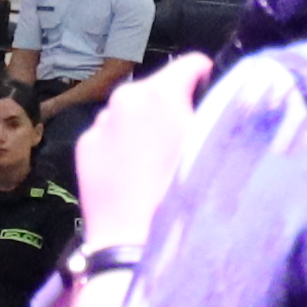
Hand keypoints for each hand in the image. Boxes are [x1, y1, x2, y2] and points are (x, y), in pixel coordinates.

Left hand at [67, 53, 226, 262]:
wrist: (132, 243)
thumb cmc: (180, 197)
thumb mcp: (214, 149)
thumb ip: (217, 115)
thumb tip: (221, 101)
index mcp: (159, 92)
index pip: (192, 63)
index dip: (209, 76)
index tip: (214, 92)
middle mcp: (124, 98)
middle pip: (158, 86)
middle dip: (174, 103)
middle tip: (188, 136)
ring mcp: (101, 122)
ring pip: (132, 110)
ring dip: (147, 123)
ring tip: (160, 159)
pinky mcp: (85, 146)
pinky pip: (111, 133)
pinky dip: (124, 143)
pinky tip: (136, 171)